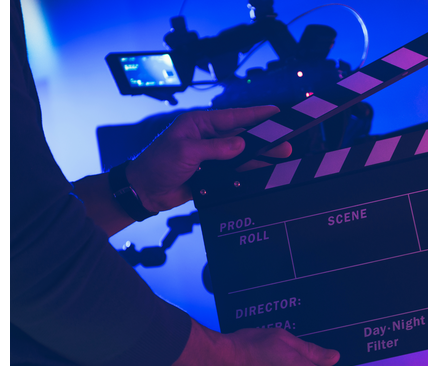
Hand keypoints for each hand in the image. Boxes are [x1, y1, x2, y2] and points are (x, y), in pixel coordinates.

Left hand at [127, 106, 291, 212]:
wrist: (143, 191)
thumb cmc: (156, 165)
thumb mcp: (185, 152)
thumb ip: (215, 149)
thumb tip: (240, 144)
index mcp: (198, 124)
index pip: (232, 116)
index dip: (255, 114)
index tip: (275, 111)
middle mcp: (206, 137)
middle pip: (241, 136)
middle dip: (264, 138)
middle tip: (284, 140)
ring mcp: (209, 156)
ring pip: (240, 154)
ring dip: (259, 156)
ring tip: (279, 156)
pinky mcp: (210, 173)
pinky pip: (234, 170)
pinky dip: (247, 171)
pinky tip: (262, 171)